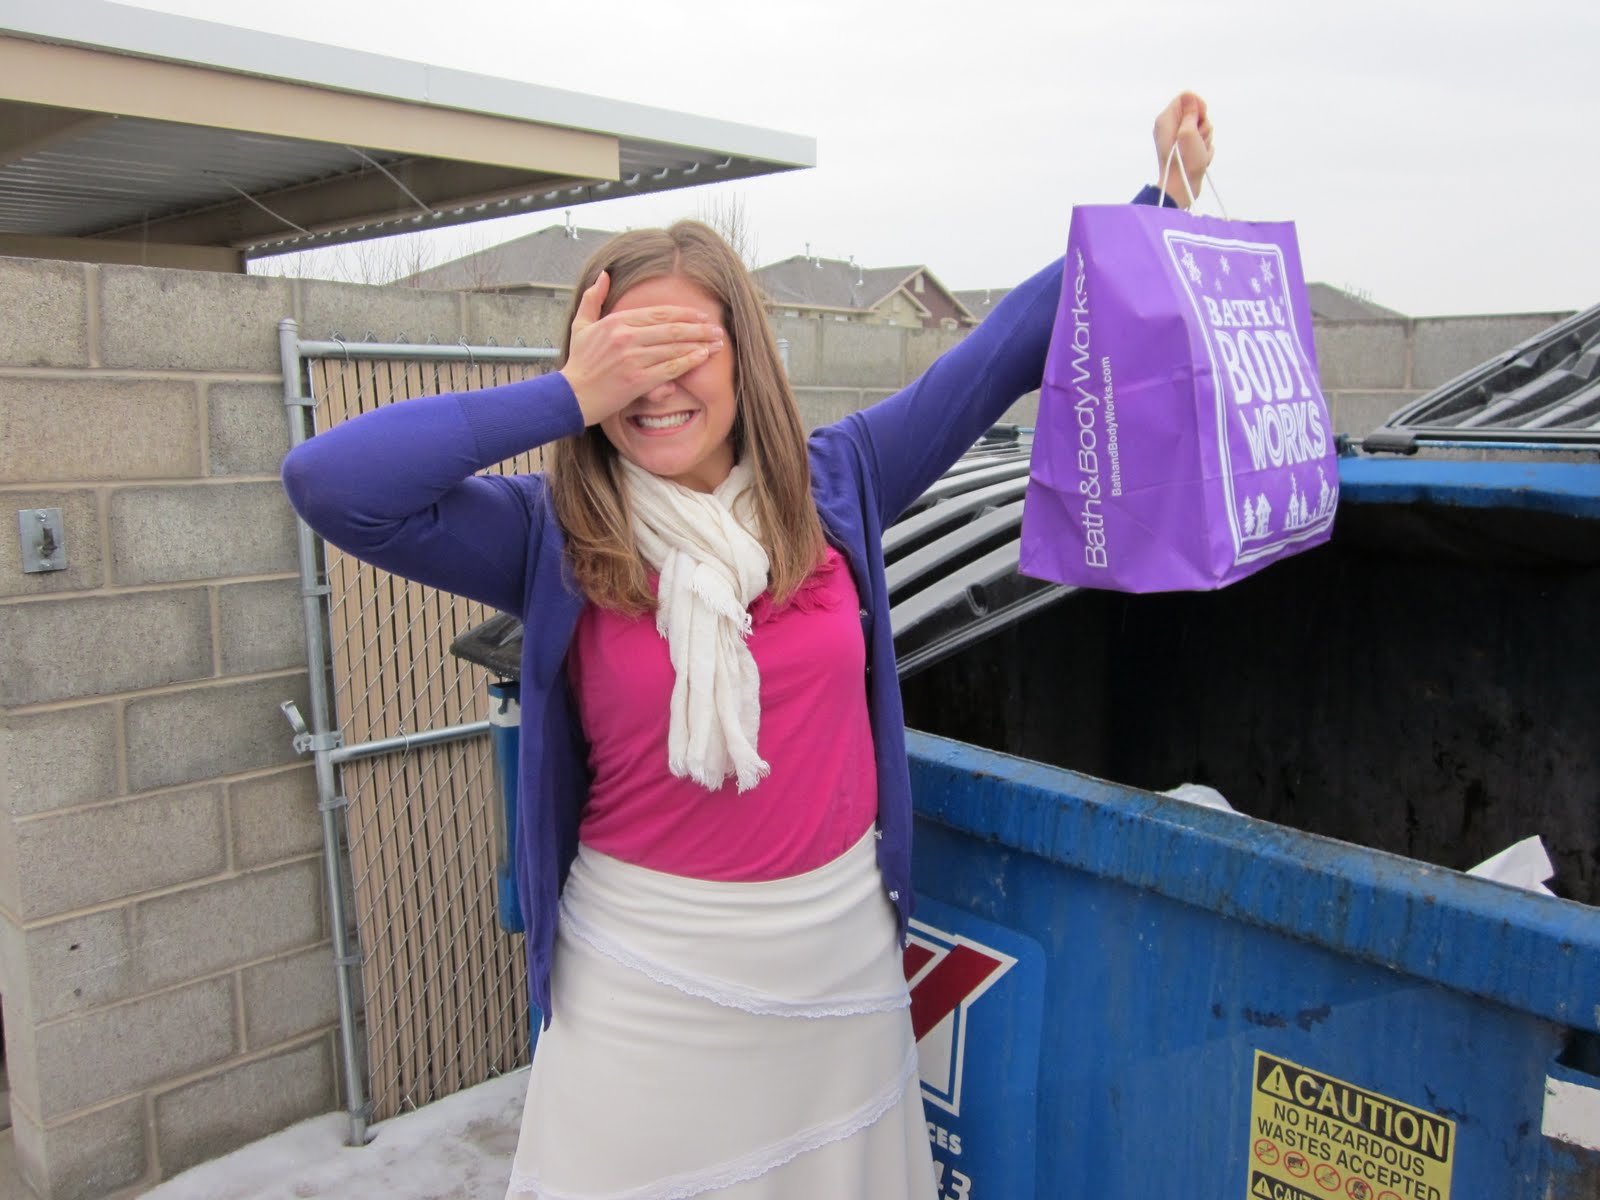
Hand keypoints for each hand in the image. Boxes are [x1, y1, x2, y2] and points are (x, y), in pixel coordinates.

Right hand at [559, 271, 725, 425]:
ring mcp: (633, 358)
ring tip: (717, 343)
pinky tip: (703, 357)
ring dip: (700, 343)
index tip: (701, 316)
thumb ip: (593, 298)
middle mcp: (627, 336)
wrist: (571, 396)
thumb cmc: (578, 363)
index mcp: (617, 321)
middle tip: (717, 329)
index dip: (685, 314)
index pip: (659, 314)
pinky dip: (689, 361)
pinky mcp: (638, 379)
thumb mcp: (581, 325)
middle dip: (699, 328)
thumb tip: (604, 275)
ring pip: (675, 346)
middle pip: (673, 328)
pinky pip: (671, 367)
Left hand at [1153, 92, 1214, 208]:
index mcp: (1166, 119)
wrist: (1183, 188)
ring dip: (1205, 139)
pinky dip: (1204, 149)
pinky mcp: (1186, 149)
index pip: (1186, 97)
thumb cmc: (1184, 162)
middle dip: (1203, 125)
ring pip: (1203, 127)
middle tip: (1197, 140)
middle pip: (1197, 112)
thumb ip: (1190, 112)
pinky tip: (1199, 159)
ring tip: (1198, 152)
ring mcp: (1179, 138)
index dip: (1198, 105)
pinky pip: (1203, 141)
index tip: (1201, 117)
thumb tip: (1188, 95)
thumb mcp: (1188, 132)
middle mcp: (1171, 127)